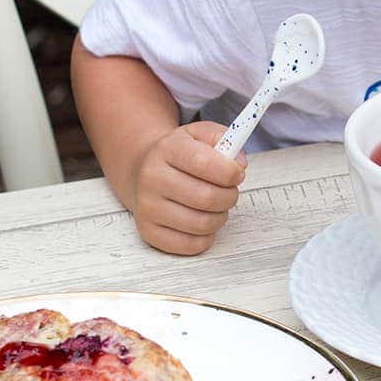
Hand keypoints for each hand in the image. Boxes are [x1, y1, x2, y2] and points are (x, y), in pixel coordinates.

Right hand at [131, 122, 246, 254]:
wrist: (141, 170)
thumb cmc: (177, 155)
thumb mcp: (199, 135)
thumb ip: (225, 139)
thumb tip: (240, 164)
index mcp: (167, 150)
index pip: (203, 163)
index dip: (230, 172)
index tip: (237, 174)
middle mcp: (152, 178)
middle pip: (207, 198)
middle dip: (230, 196)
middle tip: (230, 191)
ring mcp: (148, 207)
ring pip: (203, 224)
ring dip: (220, 216)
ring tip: (216, 206)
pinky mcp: (149, 232)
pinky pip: (192, 245)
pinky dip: (207, 236)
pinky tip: (203, 220)